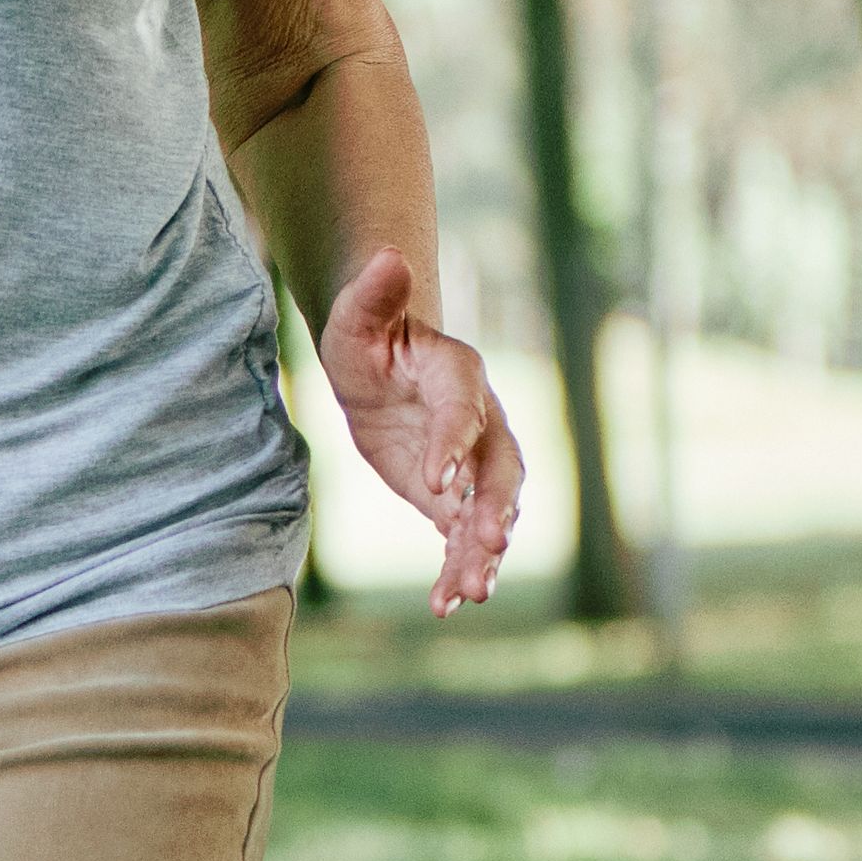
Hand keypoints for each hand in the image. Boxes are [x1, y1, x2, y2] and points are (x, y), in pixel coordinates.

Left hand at [319, 247, 523, 611]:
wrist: (377, 365)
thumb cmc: (367, 334)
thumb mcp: (358, 316)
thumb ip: (375, 294)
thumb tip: (388, 254)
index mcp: (459, 376)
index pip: (462, 413)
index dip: (452, 447)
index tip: (435, 484)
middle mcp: (480, 422)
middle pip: (502, 470)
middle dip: (495, 509)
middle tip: (485, 545)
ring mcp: (473, 464)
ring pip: (491, 512)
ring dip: (482, 553)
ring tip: (469, 594)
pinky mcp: (455, 497)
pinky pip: (464, 537)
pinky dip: (459, 569)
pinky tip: (446, 605)